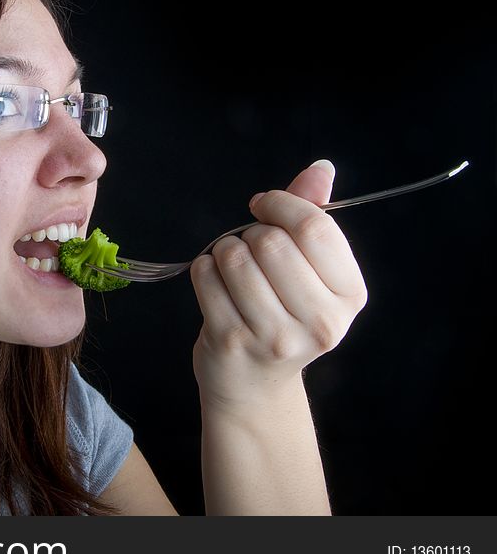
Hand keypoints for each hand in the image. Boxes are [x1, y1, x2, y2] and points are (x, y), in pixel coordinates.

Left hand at [190, 160, 367, 408]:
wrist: (254, 385)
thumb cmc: (282, 315)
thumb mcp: (310, 272)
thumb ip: (314, 217)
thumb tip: (321, 168)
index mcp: (350, 296)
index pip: (315, 228)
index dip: (281, 204)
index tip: (263, 205)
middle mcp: (321, 322)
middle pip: (272, 242)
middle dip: (251, 232)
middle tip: (249, 249)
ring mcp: (275, 337)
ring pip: (235, 257)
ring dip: (224, 250)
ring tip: (231, 266)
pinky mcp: (231, 341)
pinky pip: (206, 277)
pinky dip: (203, 268)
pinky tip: (214, 283)